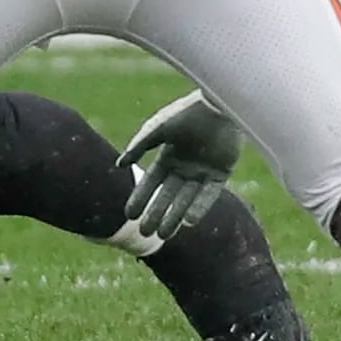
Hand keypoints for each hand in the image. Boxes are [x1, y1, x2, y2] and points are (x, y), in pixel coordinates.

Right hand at [116, 90, 242, 239]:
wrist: (218, 106)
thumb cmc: (185, 114)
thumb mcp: (157, 129)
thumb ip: (138, 146)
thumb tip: (120, 164)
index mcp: (167, 156)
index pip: (150, 183)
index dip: (140, 198)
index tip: (129, 215)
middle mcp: (184, 167)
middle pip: (167, 195)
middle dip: (155, 213)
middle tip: (145, 232)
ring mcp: (202, 171)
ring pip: (186, 199)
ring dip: (175, 216)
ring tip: (163, 234)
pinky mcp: (221, 173)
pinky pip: (208, 195)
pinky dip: (199, 208)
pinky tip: (188, 222)